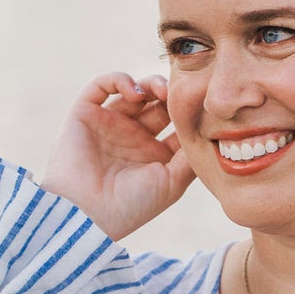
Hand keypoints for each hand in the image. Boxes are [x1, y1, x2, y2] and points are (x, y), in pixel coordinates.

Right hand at [39, 71, 194, 239]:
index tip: (200, 107)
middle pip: (157, 102)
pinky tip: (136, 92)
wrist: (87, 213)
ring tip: (160, 91)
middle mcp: (131, 137)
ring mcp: (108, 124)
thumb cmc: (132, 205)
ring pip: (133, 90)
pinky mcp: (85, 113)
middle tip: (180, 93)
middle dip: (170, 94)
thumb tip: (209, 131)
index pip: (175, 122)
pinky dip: (119, 79)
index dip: (188, 111)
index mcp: (153, 154)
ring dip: (150, 84)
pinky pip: (101, 85)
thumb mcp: (172, 183)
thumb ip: (191, 157)